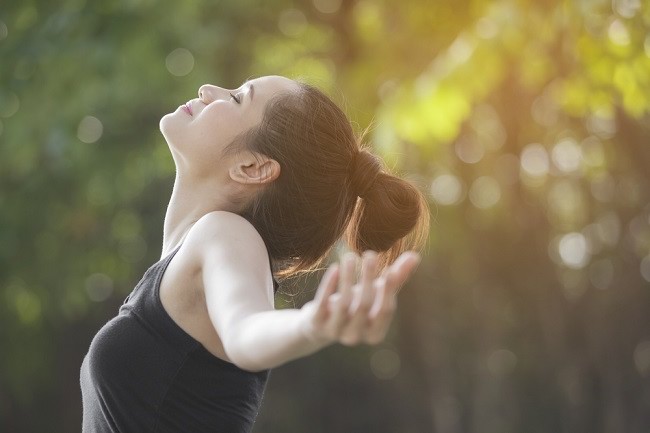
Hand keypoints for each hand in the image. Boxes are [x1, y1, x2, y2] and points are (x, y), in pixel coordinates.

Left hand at [299, 250, 421, 345]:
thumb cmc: (355, 306)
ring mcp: (335, 332)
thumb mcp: (376, 294)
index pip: (385, 310)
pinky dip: (329, 285)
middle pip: (364, 305)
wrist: (320, 324)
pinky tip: (335, 268)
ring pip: (344, 303)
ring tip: (350, 256)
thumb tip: (415, 256)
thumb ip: (396, 278)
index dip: (389, 290)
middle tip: (370, 254)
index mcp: (375, 333)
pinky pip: (323, 304)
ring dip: (348, 278)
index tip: (390, 268)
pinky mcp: (316, 324)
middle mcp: (356, 336)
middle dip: (368, 278)